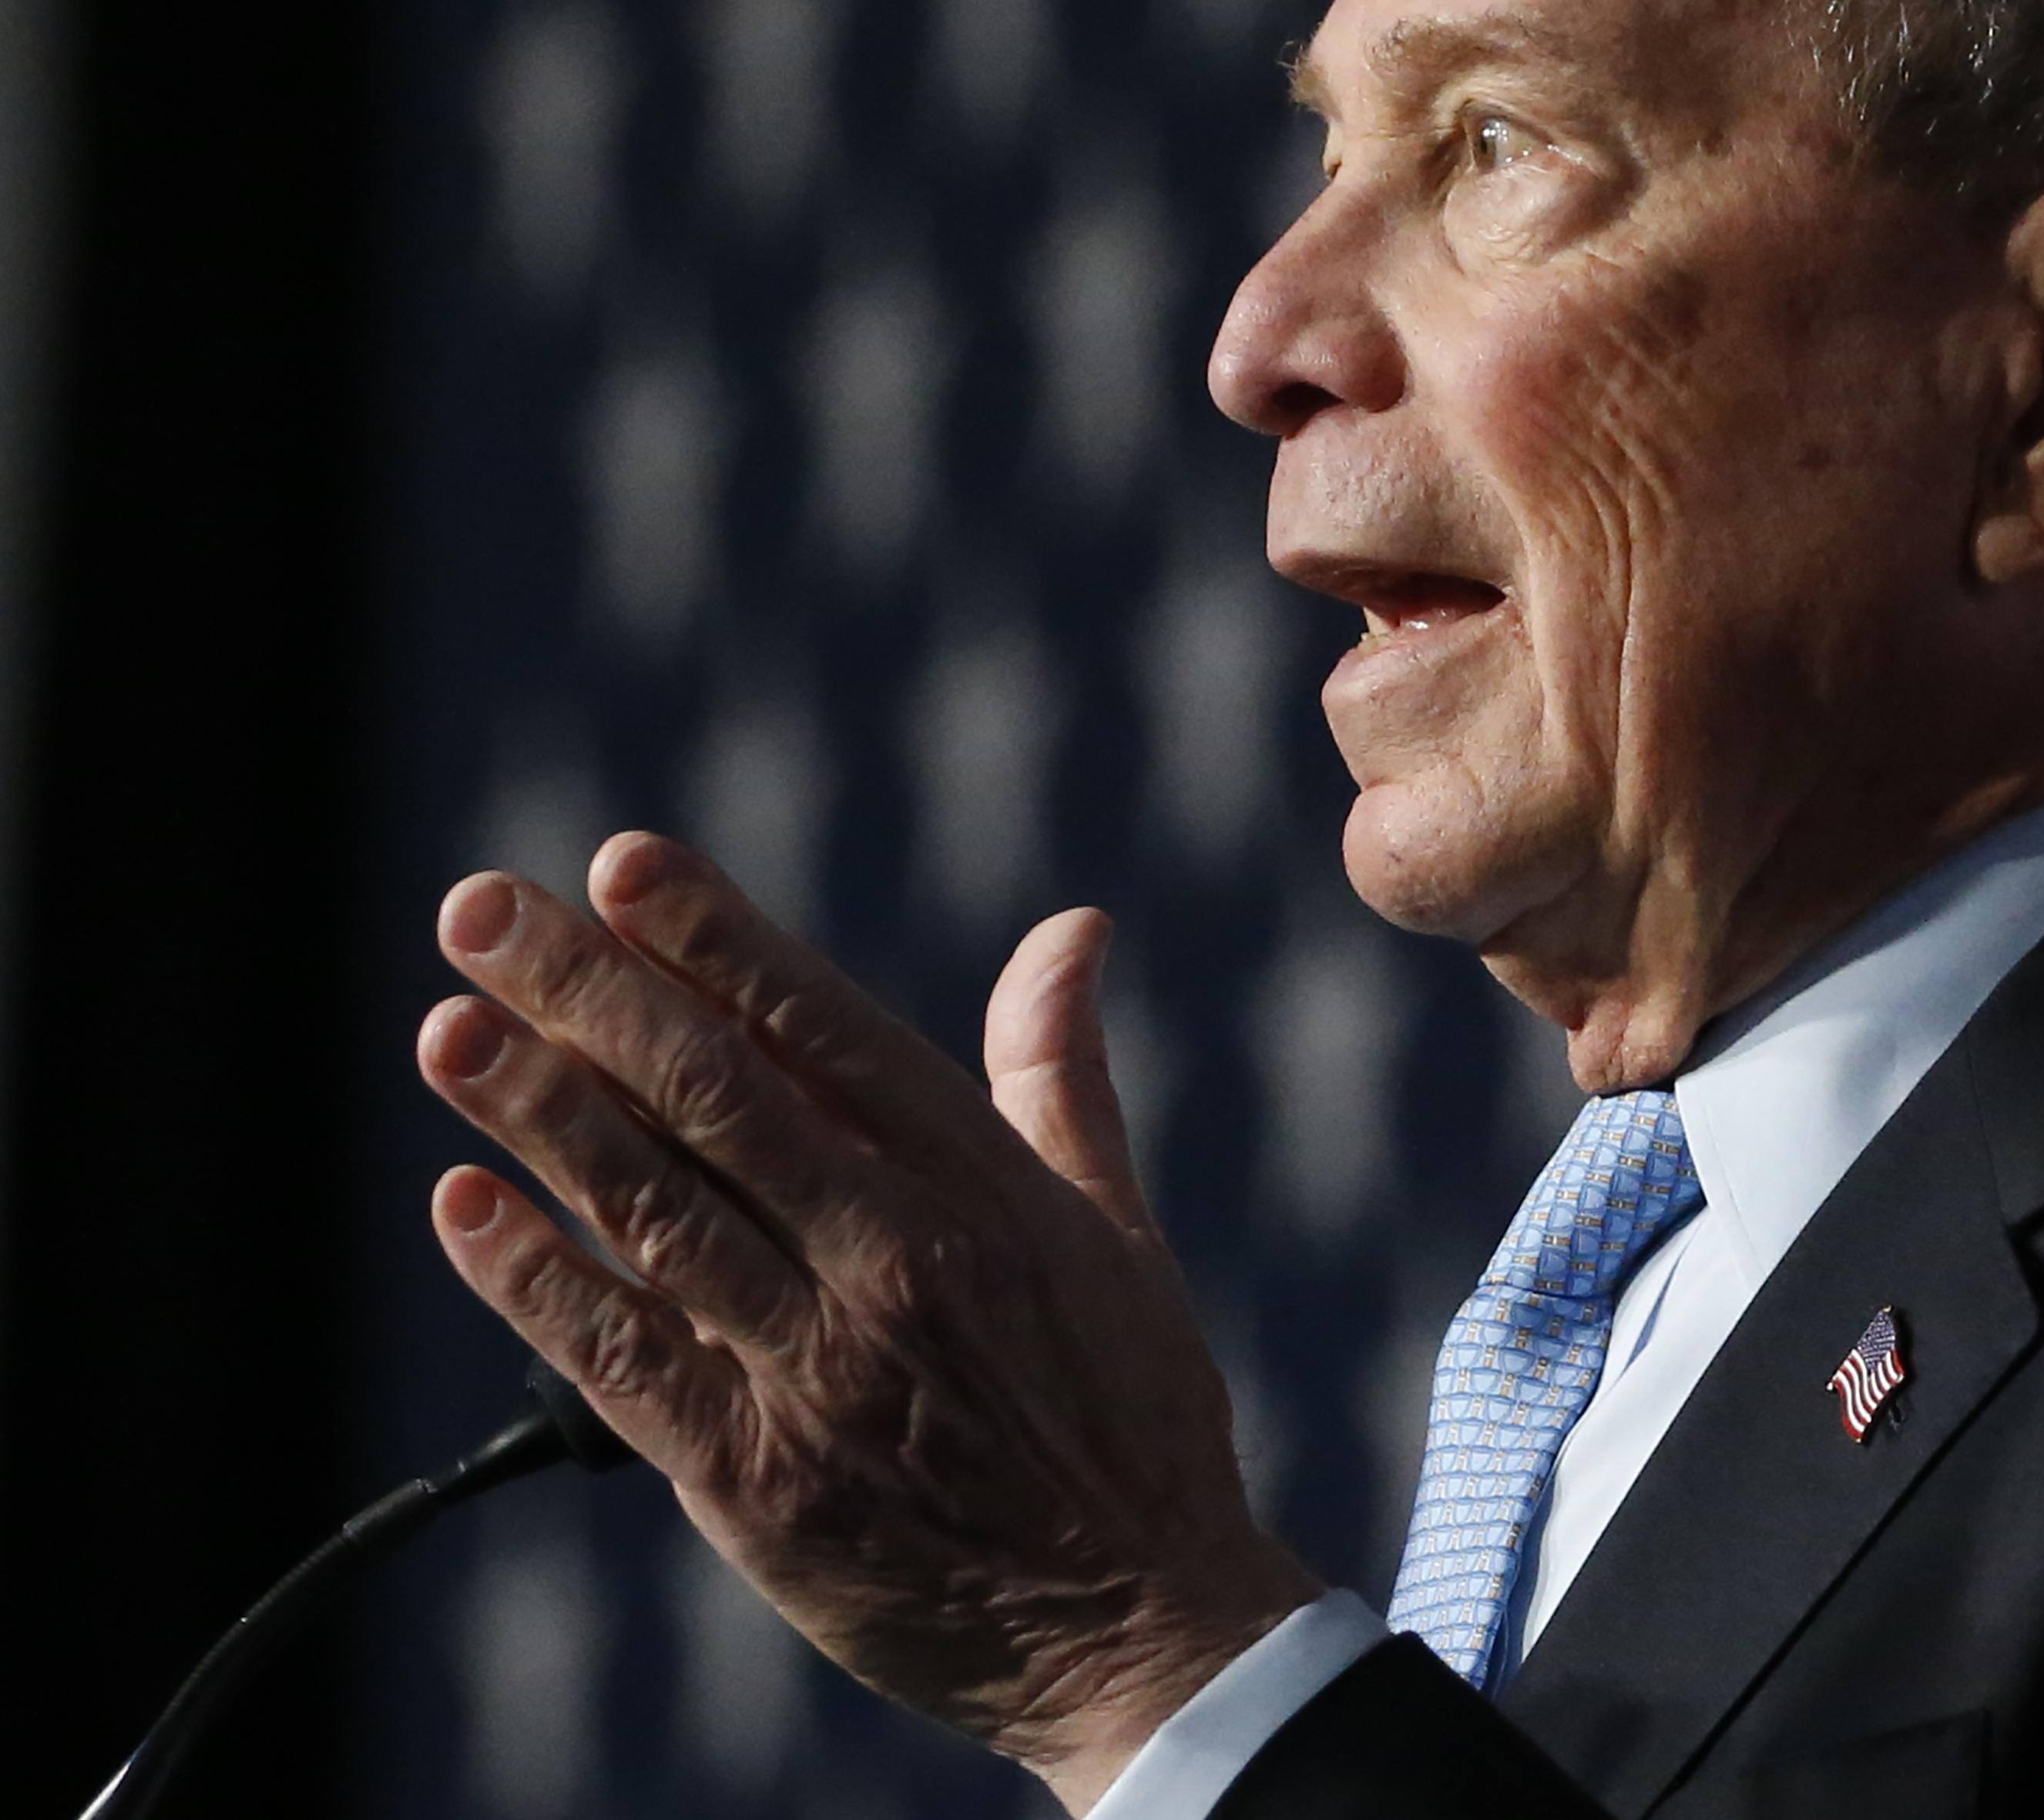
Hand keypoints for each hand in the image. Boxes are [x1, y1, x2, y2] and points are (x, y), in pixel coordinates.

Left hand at [416, 833, 1320, 1805]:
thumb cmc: (1133, 1417)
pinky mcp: (756, 1488)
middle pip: (714, 1100)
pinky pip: (625, 1365)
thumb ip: (1059, 1074)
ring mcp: (818, 1377)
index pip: (824, 1032)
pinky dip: (537, 1282)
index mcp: (984, 1194)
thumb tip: (1073, 928)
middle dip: (587, 993)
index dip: (717, 940)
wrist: (1141, 1635)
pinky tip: (465, 1203)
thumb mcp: (1116, 1231)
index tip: (623, 863)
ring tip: (447, 1027)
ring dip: (538, 1113)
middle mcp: (896, 1266)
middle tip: (480, 909)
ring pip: (653, 1215)